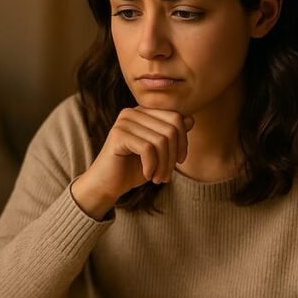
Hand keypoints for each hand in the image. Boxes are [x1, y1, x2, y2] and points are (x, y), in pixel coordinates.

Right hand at [71, 107, 193, 218]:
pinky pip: (148, 149)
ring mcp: (124, 122)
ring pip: (161, 140)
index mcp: (144, 112)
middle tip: (167, 176)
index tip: (179, 162)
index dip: (184, 141)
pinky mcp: (118, 135)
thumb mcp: (159, 152)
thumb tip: (191, 119)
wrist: (107, 185)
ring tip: (158, 178)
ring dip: (164, 165)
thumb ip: (172, 135)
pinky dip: (152, 166)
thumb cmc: (133, 168)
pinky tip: (147, 175)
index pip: (177, 117)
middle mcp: (133, 112)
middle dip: (174, 156)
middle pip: (171, 128)